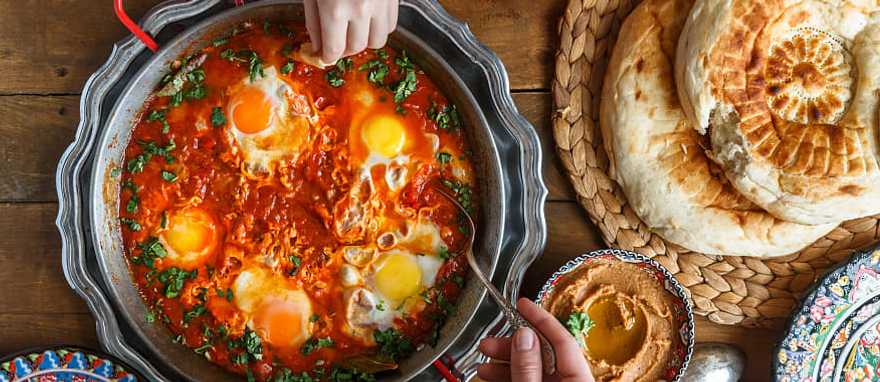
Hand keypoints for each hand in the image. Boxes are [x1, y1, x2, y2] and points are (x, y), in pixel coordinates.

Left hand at [303, 0, 398, 63]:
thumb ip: (313, 21)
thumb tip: (317, 47)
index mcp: (334, 9)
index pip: (334, 49)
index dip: (327, 56)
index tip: (325, 55)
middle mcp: (360, 9)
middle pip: (356, 48)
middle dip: (345, 49)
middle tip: (337, 40)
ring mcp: (380, 4)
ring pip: (378, 41)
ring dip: (365, 41)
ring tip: (355, 29)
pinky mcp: (393, 0)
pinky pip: (391, 25)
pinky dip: (380, 28)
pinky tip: (369, 18)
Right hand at [478, 298, 594, 381]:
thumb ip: (528, 367)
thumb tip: (524, 336)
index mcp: (579, 380)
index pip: (563, 340)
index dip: (540, 319)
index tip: (522, 303)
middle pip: (545, 355)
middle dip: (514, 345)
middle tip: (490, 342)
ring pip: (534, 370)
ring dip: (507, 364)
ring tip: (484, 366)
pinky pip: (531, 381)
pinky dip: (512, 376)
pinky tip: (493, 376)